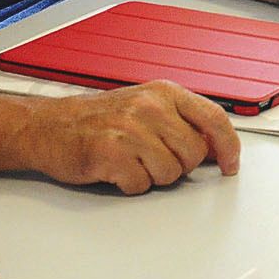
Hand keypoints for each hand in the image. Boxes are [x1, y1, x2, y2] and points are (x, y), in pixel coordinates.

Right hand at [13, 80, 240, 195]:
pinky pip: (141, 185)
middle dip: (178, 165)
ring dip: (153, 176)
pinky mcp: (111, 152)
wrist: (48, 126)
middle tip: (151, 158)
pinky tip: (115, 170)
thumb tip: (215, 146)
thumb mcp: (145, 105)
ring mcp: (130, 128)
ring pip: (170, 173)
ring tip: (131, 161)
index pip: (214, 119)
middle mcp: (150, 106)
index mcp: (164, 92)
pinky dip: (130, 185)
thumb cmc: (97, 119)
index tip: (230, 164)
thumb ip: (181, 120)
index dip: (229, 146)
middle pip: (193, 154)